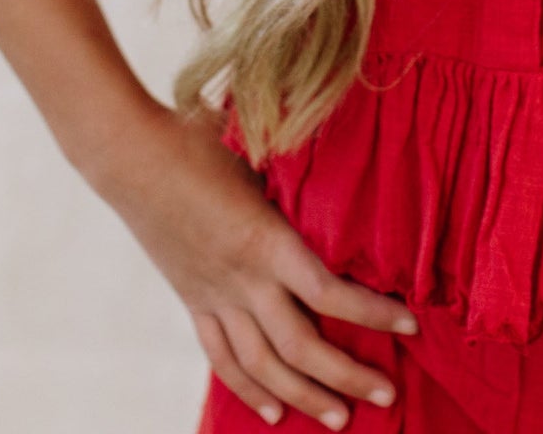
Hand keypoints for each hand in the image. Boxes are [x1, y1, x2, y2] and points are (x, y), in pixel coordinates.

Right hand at [95, 97, 419, 426]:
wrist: (131, 155)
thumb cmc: (200, 138)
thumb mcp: (260, 150)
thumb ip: (299, 172)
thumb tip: (351, 158)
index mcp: (265, 239)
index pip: (329, 293)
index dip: (372, 314)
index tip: (411, 326)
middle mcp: (241, 278)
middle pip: (299, 347)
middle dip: (346, 377)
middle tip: (387, 396)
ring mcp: (214, 295)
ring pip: (262, 365)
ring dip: (303, 396)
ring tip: (339, 418)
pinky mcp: (193, 301)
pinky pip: (222, 357)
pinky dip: (249, 389)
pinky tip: (274, 412)